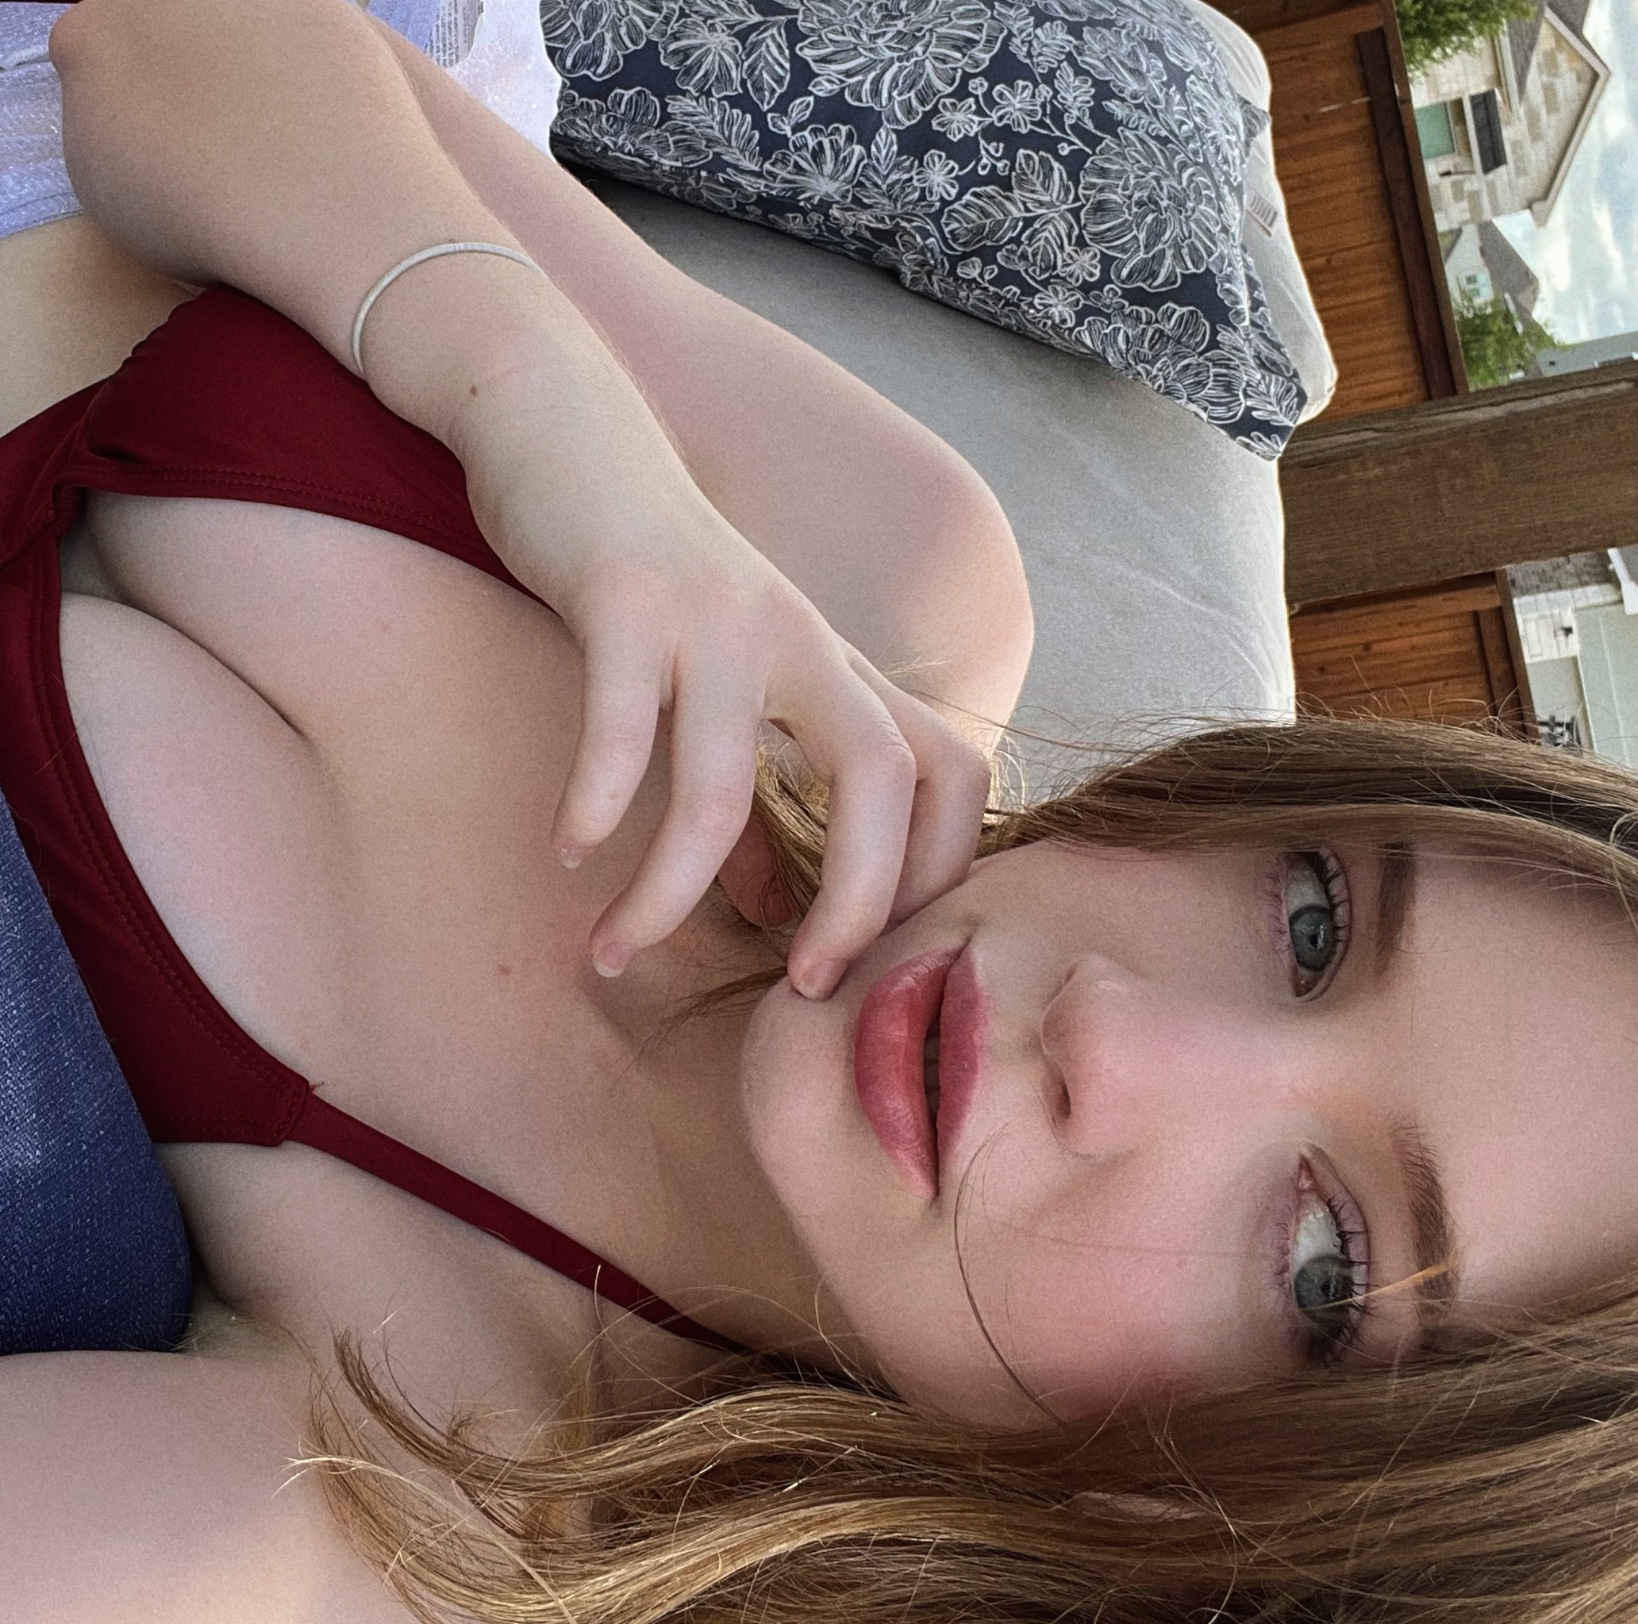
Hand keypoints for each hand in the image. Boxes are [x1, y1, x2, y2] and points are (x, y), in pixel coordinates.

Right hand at [449, 352, 991, 999]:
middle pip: (883, 777)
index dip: (939, 871)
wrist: (565, 426)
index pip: (952, 770)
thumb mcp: (724, 692)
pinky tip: (568, 849)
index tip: (877, 955)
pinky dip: (595, 799)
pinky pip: (621, 723)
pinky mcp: (626, 594)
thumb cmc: (650, 580)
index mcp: (837, 667)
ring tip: (616, 951)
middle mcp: (800, 640)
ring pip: (720, 780)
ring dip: (671, 890)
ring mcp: (717, 617)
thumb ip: (755, 806)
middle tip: (808, 989)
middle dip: (859, 900)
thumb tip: (765, 916)